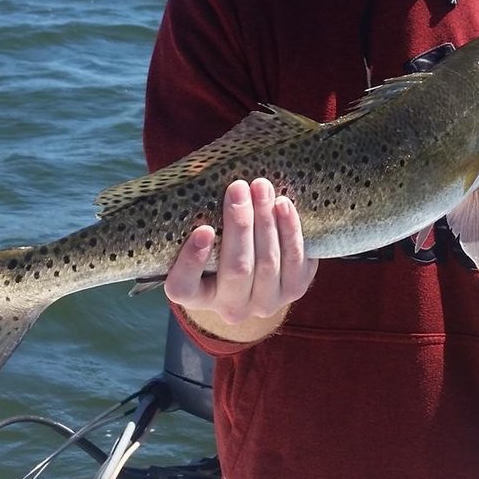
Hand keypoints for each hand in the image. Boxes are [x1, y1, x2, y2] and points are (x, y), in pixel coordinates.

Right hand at [165, 178, 317, 325]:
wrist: (257, 257)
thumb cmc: (218, 238)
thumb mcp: (200, 232)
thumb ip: (196, 213)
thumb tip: (201, 171)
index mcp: (195, 296)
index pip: (183, 287)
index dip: (191, 262)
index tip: (202, 229)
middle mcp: (229, 307)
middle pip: (236, 269)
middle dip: (239, 225)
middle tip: (237, 188)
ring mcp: (265, 302)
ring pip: (267, 263)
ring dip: (265, 221)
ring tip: (261, 187)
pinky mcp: (294, 290)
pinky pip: (295, 261)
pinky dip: (290, 230)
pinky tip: (283, 204)